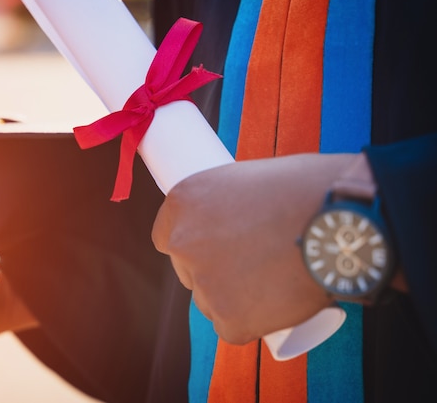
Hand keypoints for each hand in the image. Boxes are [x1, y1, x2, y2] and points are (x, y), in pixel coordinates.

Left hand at [152, 153, 355, 344]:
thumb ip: (228, 202)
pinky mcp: (230, 319)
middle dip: (213, 271)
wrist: (342, 218)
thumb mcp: (250, 180)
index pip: (166, 236)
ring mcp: (205, 284)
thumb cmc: (305, 188)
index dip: (191, 245)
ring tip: (273, 281)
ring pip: (210, 301)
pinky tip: (275, 306)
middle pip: (188, 271)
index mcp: (184, 202)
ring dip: (233, 298)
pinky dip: (252, 322)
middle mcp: (184, 243)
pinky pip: (232, 327)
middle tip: (251, 266)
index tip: (211, 249)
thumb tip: (232, 218)